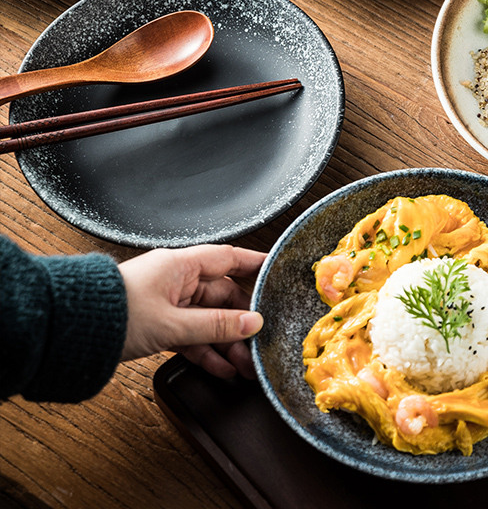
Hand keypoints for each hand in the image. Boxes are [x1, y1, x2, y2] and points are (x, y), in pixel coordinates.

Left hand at [119, 244, 267, 379]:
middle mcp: (176, 279)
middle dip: (242, 322)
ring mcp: (167, 302)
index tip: (277, 270)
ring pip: (208, 320)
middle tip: (261, 343)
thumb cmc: (115, 312)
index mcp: (181, 265)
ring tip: (245, 366)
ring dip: (226, 342)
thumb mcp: (173, 323)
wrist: (71, 330)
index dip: (255, 265)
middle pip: (222, 297)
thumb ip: (216, 325)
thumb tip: (252, 323)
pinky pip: (190, 335)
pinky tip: (221, 368)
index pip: (229, 259)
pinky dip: (205, 351)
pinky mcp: (157, 323)